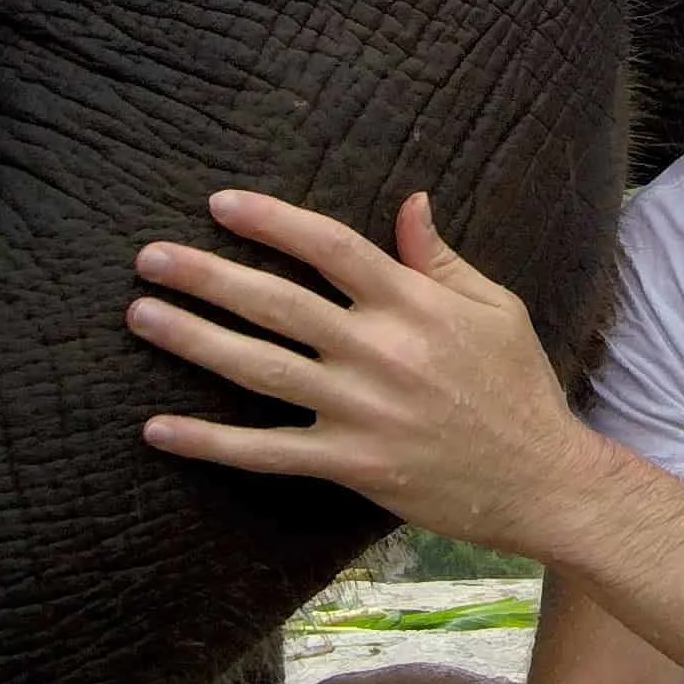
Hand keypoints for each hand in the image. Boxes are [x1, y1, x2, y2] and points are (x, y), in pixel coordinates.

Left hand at [128, 189, 606, 557]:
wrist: (542, 482)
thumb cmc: (520, 389)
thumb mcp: (496, 309)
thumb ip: (439, 259)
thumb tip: (409, 201)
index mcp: (413, 305)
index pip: (328, 246)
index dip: (270, 220)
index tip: (220, 203)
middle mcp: (379, 351)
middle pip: (275, 302)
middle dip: (205, 275)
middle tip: (149, 256)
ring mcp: (359, 411)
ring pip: (259, 368)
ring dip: (193, 341)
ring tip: (141, 316)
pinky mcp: (349, 463)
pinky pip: (265, 452)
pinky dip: (209, 442)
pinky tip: (158, 427)